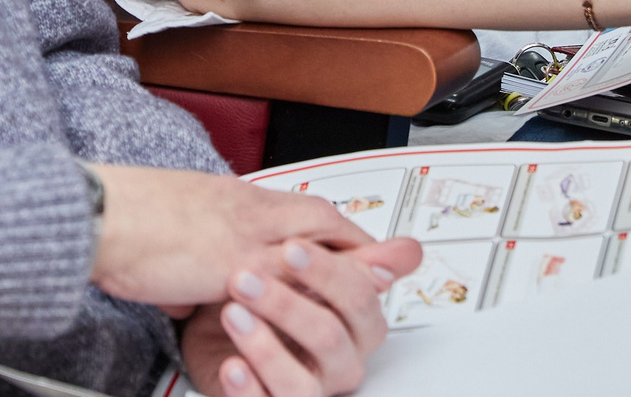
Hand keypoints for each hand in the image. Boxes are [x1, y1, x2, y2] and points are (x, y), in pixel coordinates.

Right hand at [89, 165, 420, 311]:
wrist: (94, 213)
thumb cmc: (115, 223)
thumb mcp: (164, 234)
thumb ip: (186, 256)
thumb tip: (187, 285)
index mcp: (226, 200)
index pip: (292, 207)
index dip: (330, 227)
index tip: (357, 242)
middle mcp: (240, 209)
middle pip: (316, 219)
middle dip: (357, 240)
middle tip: (396, 257)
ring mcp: (239, 234)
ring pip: (311, 245)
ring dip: (347, 264)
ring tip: (379, 284)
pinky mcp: (230, 263)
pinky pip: (284, 277)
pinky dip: (311, 289)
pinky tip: (330, 306)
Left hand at [175, 235, 412, 396]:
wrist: (220, 334)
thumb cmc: (268, 302)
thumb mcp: (304, 271)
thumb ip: (354, 262)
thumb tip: (410, 250)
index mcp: (356, 328)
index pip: (359, 299)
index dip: (327, 271)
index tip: (289, 247)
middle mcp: (337, 362)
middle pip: (329, 337)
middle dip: (286, 303)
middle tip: (245, 277)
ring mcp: (307, 388)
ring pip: (300, 383)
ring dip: (263, 346)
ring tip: (232, 314)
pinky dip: (247, 387)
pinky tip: (231, 364)